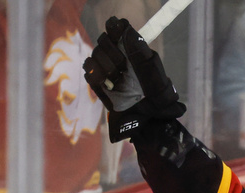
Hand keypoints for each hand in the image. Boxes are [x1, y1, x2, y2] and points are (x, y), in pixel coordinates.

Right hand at [83, 16, 184, 141]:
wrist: (147, 113)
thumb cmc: (155, 90)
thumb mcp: (151, 67)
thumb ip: (138, 48)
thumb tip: (126, 29)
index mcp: (130, 46)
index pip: (116, 27)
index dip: (114, 28)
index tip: (117, 34)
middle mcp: (117, 53)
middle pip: (103, 40)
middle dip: (111, 54)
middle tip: (122, 68)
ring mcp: (106, 67)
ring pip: (94, 54)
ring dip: (105, 66)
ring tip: (117, 80)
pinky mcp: (98, 81)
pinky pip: (89, 71)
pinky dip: (97, 76)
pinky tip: (108, 84)